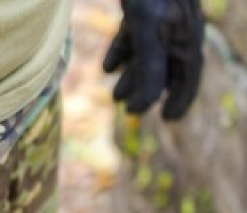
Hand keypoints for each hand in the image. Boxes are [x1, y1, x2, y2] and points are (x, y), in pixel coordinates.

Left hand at [103, 0, 204, 119]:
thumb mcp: (148, 31)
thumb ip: (149, 68)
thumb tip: (141, 105)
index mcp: (185, 36)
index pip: (188, 75)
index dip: (180, 98)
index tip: (169, 118)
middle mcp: (177, 26)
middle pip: (168, 67)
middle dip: (151, 90)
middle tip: (133, 111)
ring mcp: (159, 15)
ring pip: (149, 53)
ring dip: (133, 75)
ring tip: (114, 96)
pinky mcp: (140, 4)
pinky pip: (135, 34)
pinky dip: (122, 52)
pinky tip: (107, 68)